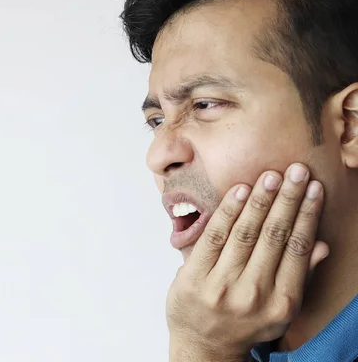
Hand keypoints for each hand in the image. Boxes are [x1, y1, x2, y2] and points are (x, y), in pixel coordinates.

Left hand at [166, 163, 328, 360]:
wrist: (202, 346)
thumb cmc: (242, 322)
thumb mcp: (278, 308)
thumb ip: (299, 276)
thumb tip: (322, 245)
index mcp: (280, 303)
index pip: (298, 249)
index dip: (307, 215)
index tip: (314, 189)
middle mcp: (253, 294)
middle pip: (274, 236)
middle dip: (288, 199)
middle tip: (298, 171)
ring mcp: (221, 286)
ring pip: (245, 233)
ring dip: (261, 200)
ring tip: (272, 176)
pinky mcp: (194, 278)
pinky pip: (214, 237)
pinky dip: (228, 211)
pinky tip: (239, 191)